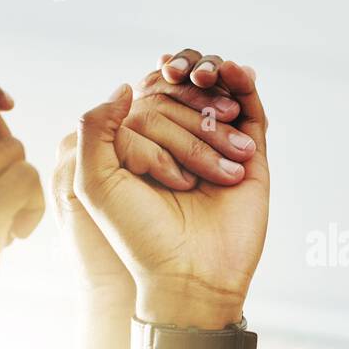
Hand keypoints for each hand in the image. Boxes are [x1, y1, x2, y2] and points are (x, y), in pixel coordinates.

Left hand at [75, 51, 267, 327]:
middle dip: (185, 104)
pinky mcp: (253, 160)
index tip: (150, 168)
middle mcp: (182, 149)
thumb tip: (125, 85)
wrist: (189, 276)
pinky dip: (244, 84)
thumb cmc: (140, 237)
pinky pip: (252, 111)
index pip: (149, 102)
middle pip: (185, 98)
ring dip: (213, 84)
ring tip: (211, 88)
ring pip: (217, 98)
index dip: (150, 107)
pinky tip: (235, 72)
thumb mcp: (96, 182)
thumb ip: (95, 130)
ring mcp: (219, 152)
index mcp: (145, 151)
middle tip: (186, 136)